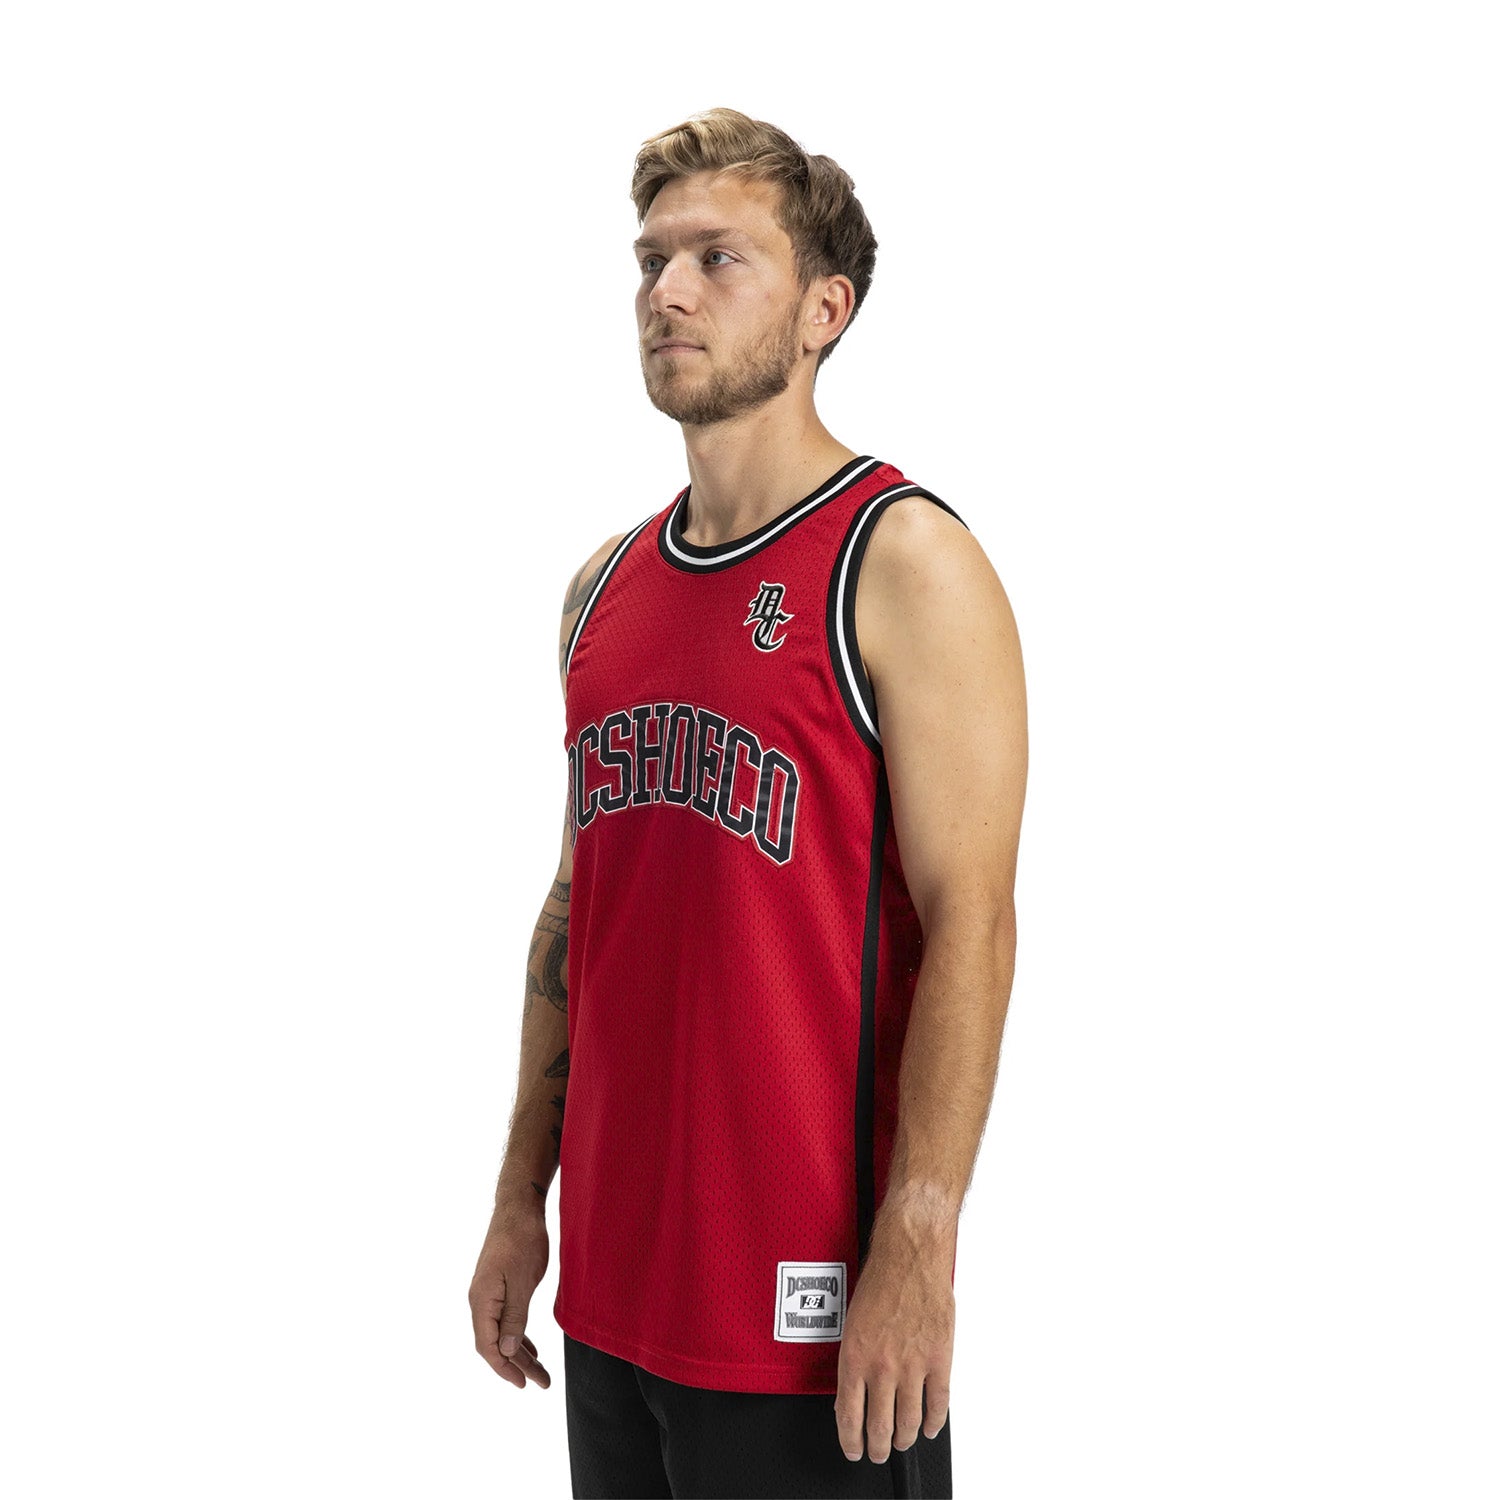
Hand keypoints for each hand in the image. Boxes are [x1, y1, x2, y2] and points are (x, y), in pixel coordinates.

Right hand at [470, 1204, 552, 1389]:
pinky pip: (504, 1318)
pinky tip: (528, 1345)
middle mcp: (480, 1300)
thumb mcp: (522, 1280)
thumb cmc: (522, 1239)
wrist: (518, 1206)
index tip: (523, 1384)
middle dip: (517, 1365)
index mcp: (482, 1300)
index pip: (488, 1347)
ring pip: (500, 1332)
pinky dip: (517, 1334)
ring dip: (519, 1352)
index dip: (505, 1368)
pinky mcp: (497, 1285)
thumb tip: (505, 1351)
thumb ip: (513, 1317)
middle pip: (495, 1343)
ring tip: (539, 1371)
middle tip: (542, 1382)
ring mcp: (488, 1292)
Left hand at [834, 1232, 953, 1462]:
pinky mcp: (940, 1359)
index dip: (850, 1439)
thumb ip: (854, 1358)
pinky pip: (938, 1403)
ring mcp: (913, 1365)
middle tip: (878, 1451)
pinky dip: (933, 1421)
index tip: (853, 1448)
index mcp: (855, 1356)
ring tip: (901, 1441)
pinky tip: (928, 1426)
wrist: (910, 1254)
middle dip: (877, 1447)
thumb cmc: (880, 1278)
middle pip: (879, 1426)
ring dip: (903, 1438)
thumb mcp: (852, 1321)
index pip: (849, 1414)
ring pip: (908, 1421)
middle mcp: (882, 1366)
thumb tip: (853, 1389)